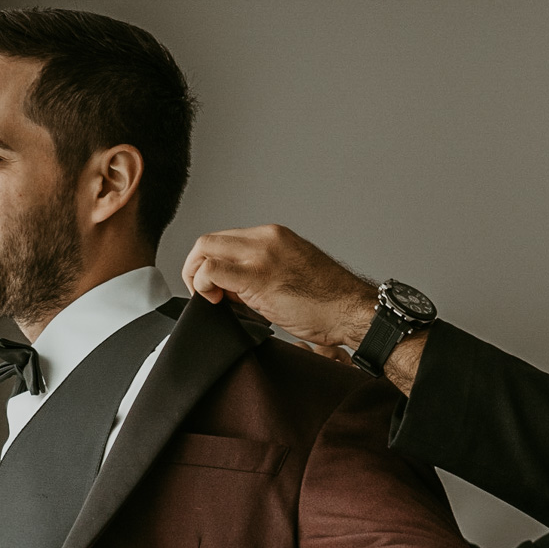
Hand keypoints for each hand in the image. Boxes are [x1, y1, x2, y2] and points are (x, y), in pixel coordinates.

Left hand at [182, 225, 376, 349]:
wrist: (352, 310)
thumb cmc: (329, 303)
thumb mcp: (289, 278)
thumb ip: (258, 276)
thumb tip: (229, 289)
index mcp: (274, 236)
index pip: (225, 240)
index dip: (212, 263)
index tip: (218, 288)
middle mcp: (266, 238)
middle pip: (209, 240)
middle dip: (196, 267)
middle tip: (204, 294)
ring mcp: (261, 254)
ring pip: (204, 249)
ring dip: (196, 275)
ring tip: (209, 299)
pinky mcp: (257, 276)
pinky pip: (211, 270)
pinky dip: (202, 284)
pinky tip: (215, 301)